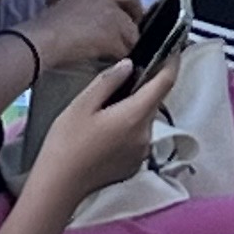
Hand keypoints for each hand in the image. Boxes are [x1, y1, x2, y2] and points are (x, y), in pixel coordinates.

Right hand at [27, 52, 171, 210]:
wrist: (60, 185)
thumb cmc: (66, 143)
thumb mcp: (82, 104)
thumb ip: (109, 81)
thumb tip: (129, 65)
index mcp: (134, 116)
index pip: (165, 84)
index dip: (172, 63)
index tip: (173, 49)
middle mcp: (145, 135)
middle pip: (154, 102)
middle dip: (144, 87)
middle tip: (121, 78)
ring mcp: (142, 152)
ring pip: (145, 119)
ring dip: (135, 108)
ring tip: (107, 107)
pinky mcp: (135, 163)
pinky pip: (139, 136)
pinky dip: (130, 127)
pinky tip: (106, 130)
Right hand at [29, 0, 143, 73]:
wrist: (43, 39)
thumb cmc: (47, 27)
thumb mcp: (70, 6)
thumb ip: (89, 8)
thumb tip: (100, 22)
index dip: (133, 6)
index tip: (132, 18)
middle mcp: (106, 0)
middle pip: (133, 15)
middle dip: (132, 29)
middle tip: (126, 41)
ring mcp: (111, 18)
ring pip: (132, 35)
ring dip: (126, 45)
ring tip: (114, 54)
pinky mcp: (111, 37)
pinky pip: (124, 50)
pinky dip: (119, 57)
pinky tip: (109, 61)